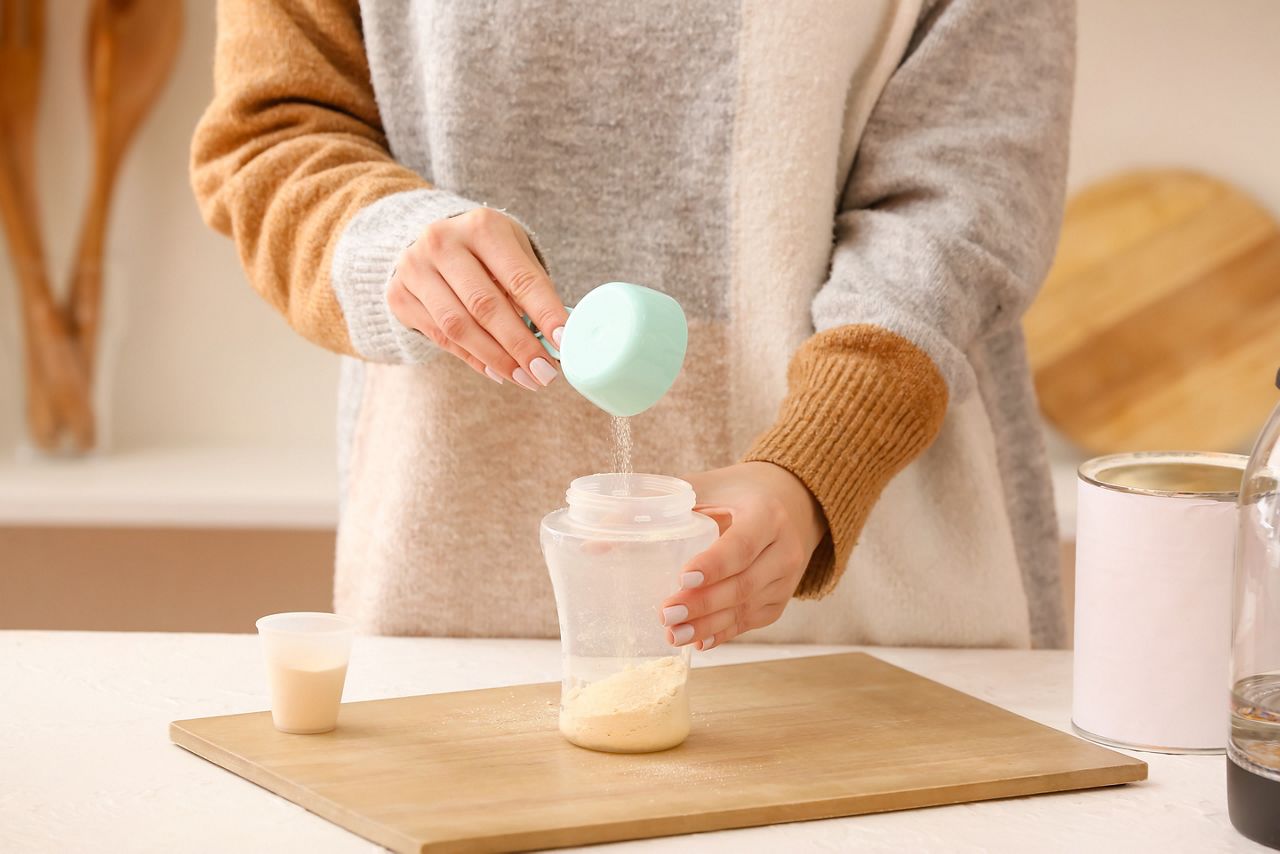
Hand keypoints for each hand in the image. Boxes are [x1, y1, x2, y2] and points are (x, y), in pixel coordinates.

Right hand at [387, 207, 568, 389]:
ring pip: (459, 327)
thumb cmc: (485, 251)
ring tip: (524, 378)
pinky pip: (440, 338)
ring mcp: (414, 268)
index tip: (564, 343)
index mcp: (481, 226)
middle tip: (544, 373)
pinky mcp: (398, 295)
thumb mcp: (512, 252)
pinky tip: (497, 372)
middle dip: (519, 346)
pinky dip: (473, 359)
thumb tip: (557, 337)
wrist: (431, 242)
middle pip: (486, 306)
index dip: (545, 313)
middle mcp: (442, 242)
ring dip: (496, 359)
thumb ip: (532, 288)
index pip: (520, 278)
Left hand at [660, 462, 826, 649]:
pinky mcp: (779, 600)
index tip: (683, 578)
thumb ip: (655, 507)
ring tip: (674, 634)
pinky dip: (723, 633)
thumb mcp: (703, 486)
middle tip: (666, 613)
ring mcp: (785, 579)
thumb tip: (595, 544)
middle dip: (703, 603)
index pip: (742, 544)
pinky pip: (751, 622)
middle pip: (743, 583)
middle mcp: (785, 549)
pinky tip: (698, 641)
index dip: (715, 564)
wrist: (789, 501)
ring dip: (709, 625)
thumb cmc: (735, 492)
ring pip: (747, 608)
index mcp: (767, 514)